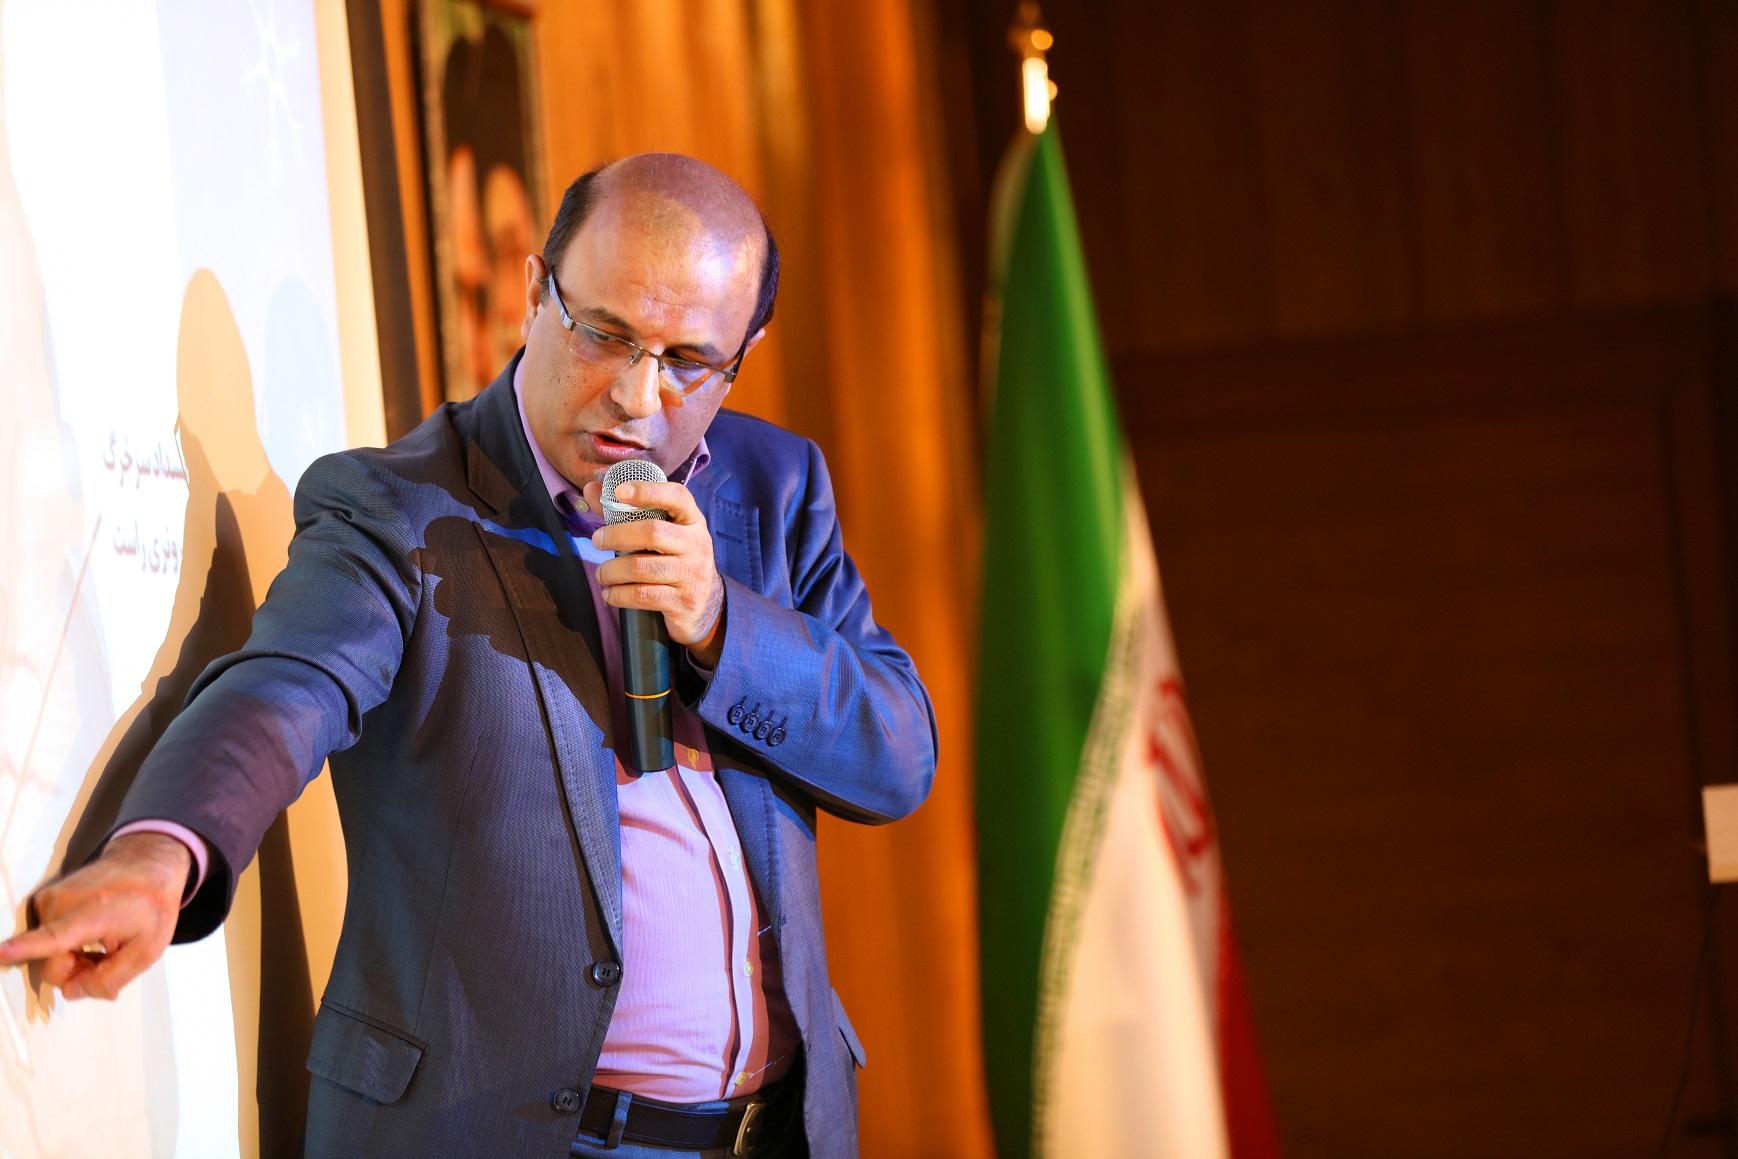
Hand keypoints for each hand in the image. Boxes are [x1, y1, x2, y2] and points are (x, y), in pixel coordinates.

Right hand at [0, 832, 189, 1000]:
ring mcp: (50, 898)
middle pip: (51, 965)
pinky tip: (91, 933)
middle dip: (77, 971)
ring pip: (48, 954)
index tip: (0, 953)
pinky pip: (46, 938)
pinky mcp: (43, 899)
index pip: (53, 938)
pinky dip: (67, 944)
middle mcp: (63, 904)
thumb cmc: (150, 906)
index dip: (24, 949)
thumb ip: (109, 979)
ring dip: (74, 957)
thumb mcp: (147, 951)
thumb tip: (70, 992)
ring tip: (103, 941)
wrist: (146, 865)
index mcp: (91, 915)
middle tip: (108, 957)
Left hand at [584, 479, 726, 667]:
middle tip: (596, 540)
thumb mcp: (660, 532)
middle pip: (652, 532)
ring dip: (612, 570)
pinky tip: (610, 593)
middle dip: (616, 535)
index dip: (648, 491)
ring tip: (602, 573)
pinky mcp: (684, 602)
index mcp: (692, 520)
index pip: (677, 497)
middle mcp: (697, 544)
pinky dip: (618, 594)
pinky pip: (643, 595)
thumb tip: (591, 488)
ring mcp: (692, 574)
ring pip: (641, 567)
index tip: (619, 491)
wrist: (704, 603)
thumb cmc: (673, 558)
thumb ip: (625, 511)